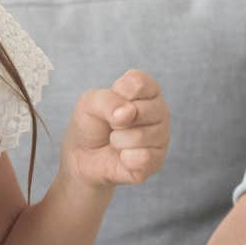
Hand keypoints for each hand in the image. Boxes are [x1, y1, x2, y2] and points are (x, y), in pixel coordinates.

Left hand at [61, 69, 169, 188]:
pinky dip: (125, 158)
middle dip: (116, 121)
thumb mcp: (89, 103)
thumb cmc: (91, 123)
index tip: (110, 102)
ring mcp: (161, 136)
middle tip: (112, 125)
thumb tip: (129, 113)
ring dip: (118, 141)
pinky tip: (123, 156)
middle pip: (141, 111)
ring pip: (140, 136)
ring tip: (116, 141)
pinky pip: (143, 157)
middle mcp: (160, 111)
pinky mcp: (157, 160)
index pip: (140, 83)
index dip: (119, 93)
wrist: (84, 156)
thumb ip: (108, 101)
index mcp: (148, 90)